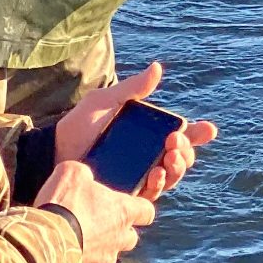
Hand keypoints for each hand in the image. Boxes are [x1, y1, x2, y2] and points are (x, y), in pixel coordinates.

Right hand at [34, 160, 157, 262]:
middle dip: (118, 232)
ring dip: (99, 250)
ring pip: (109, 256)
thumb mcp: (72, 173)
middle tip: (98, 224)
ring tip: (77, 241)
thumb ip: (84, 175)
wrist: (45, 243)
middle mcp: (119, 239)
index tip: (131, 207)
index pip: (147, 211)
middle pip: (130, 237)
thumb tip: (83, 177)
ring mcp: (104, 261)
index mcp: (123, 212)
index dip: (140, 209)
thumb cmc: (63, 204)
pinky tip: (64, 256)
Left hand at [55, 62, 218, 201]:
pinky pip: (152, 194)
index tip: (208, 129)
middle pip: (181, 157)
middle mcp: (149, 157)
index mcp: (148, 135)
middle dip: (186, 150)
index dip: (198, 134)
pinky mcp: (127, 195)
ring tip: (170, 159)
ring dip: (178, 168)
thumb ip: (132, 88)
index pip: (180, 135)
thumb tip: (157, 67)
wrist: (53, 153)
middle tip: (176, 141)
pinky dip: (159, 185)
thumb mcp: (106, 101)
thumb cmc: (78, 126)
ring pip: (172, 176)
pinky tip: (156, 174)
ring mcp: (139, 176)